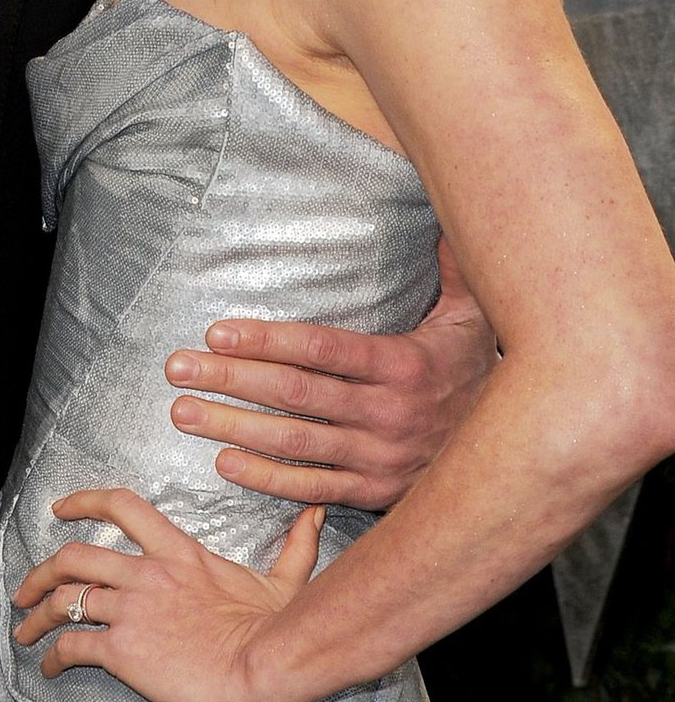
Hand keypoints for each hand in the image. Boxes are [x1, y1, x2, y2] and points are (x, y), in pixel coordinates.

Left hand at [12, 487, 323, 701]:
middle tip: (26, 589)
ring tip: (25, 630)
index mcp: (177, 551)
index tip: (60, 509)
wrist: (264, 666)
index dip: (83, 502)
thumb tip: (315, 513)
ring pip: (64, 599)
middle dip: (41, 571)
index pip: (120, 507)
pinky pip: (74, 645)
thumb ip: (296, 544)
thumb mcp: (286, 577)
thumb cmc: (276, 627)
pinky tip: (51, 666)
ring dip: (37, 615)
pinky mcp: (123, 649)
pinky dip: (55, 654)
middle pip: (74, 556)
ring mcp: (131, 609)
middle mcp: (145, 573)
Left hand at [164, 237, 496, 507]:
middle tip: (178, 369)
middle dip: (230, 380)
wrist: (523, 454)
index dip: (267, 340)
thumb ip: (452, 265)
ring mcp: (379, 458)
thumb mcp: (473, 315)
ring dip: (233, 427)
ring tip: (185, 412)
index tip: (217, 331)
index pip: (322, 349)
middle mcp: (388, 414)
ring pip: (295, 443)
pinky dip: (267, 480)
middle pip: (295, 395)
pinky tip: (225, 463)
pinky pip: (313, 488)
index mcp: (403, 365)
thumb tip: (447, 208)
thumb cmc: (480, 371)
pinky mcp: (375, 493)